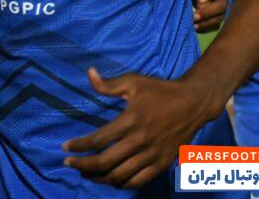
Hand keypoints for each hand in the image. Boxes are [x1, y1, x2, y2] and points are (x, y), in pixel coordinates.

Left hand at [62, 68, 218, 188]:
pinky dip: (122, 183)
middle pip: (106, 162)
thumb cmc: (160, 90)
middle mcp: (140, 141)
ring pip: (120, 175)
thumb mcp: (133, 82)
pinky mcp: (162, 164)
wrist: (194, 103)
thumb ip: (109, 84)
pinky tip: (110, 179)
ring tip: (85, 173)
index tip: (64, 147)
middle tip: (69, 163)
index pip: (98, 139)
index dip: (79, 145)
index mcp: (131, 121)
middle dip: (83, 165)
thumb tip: (88, 73)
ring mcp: (152, 155)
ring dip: (99, 177)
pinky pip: (139, 181)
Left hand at [189, 0, 229, 32]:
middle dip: (208, 11)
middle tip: (194, 16)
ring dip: (207, 22)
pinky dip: (206, 28)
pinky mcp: (219, 14)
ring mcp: (223, 4)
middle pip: (222, 4)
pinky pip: (216, 24)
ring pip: (220, 16)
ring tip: (194, 25)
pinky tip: (196, 29)